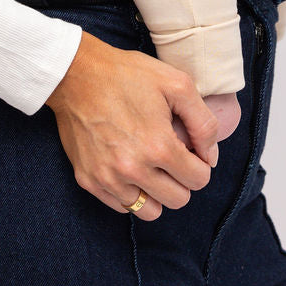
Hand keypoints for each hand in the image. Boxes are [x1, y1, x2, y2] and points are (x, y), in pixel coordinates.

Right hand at [44, 31, 219, 220]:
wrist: (75, 74)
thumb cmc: (127, 74)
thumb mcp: (177, 83)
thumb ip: (203, 123)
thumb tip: (210, 157)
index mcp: (158, 146)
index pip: (199, 179)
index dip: (199, 163)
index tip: (188, 148)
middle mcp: (133, 169)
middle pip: (178, 200)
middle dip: (181, 179)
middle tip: (170, 155)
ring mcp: (108, 178)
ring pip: (150, 211)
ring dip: (156, 192)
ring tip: (150, 165)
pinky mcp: (88, 180)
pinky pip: (121, 206)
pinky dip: (130, 192)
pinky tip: (127, 165)